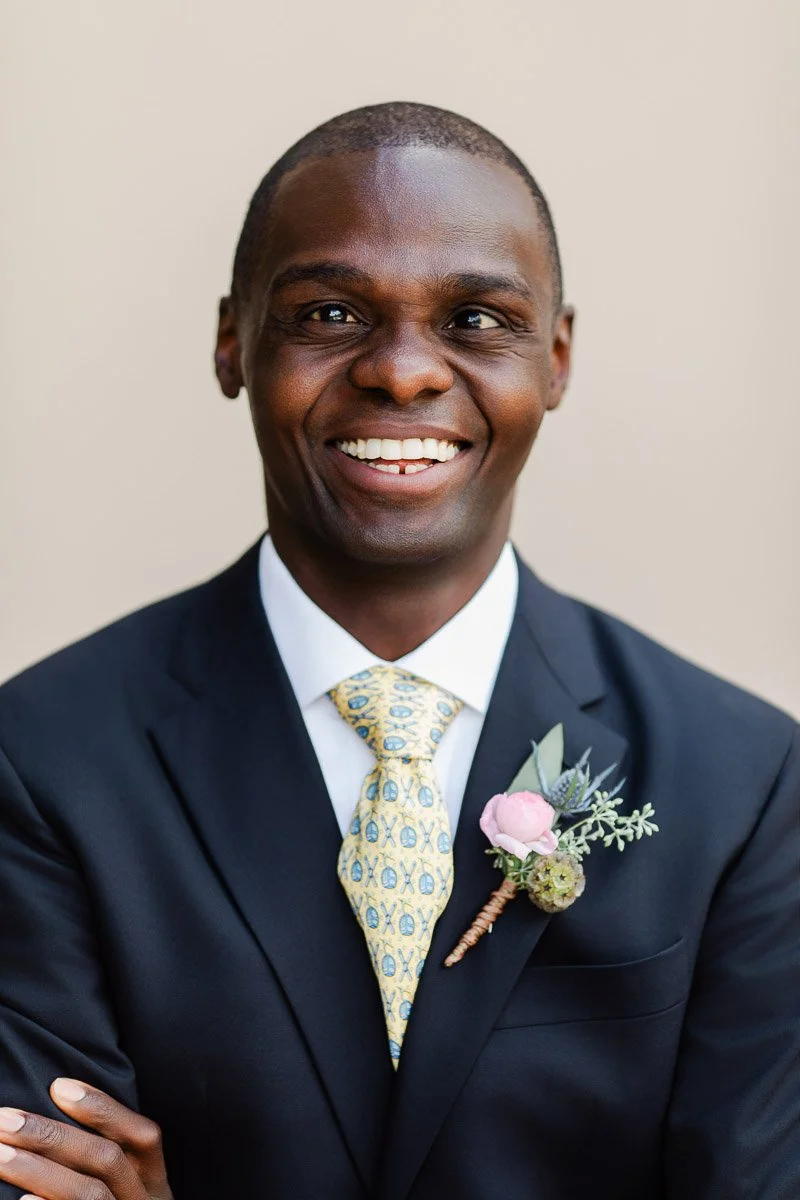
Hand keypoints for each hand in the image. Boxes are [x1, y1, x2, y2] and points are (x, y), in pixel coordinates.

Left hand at [0, 1078, 172, 1199]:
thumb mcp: (127, 1193)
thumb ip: (103, 1162)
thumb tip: (56, 1104)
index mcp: (154, 1186)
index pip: (141, 1137)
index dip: (103, 1109)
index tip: (58, 1086)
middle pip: (106, 1162)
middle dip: (54, 1135)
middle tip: (5, 1119)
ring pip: (88, 1195)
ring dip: (40, 1170)